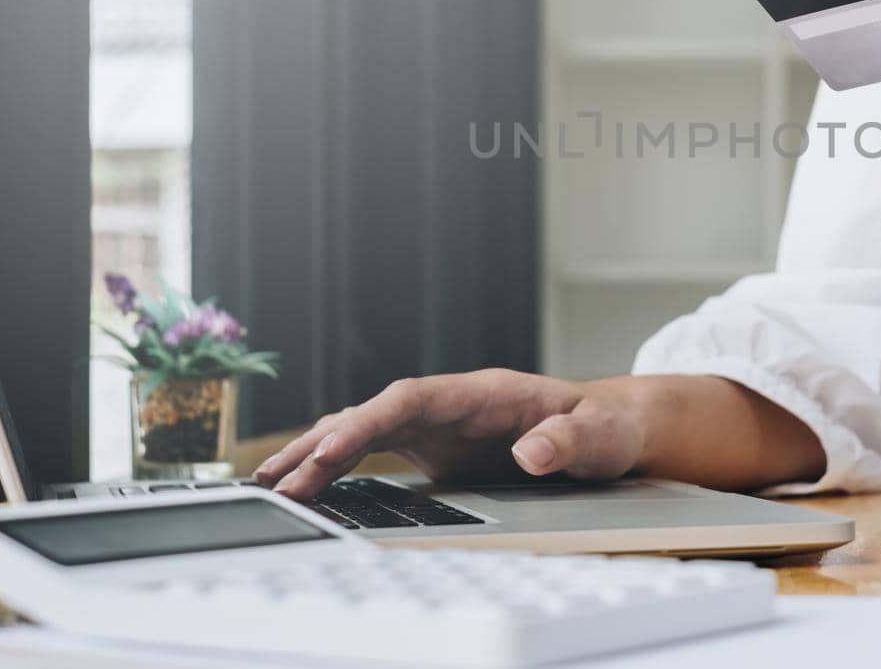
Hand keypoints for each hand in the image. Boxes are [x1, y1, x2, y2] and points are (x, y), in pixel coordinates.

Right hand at [253, 369, 646, 499]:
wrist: (611, 426)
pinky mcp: (437, 450)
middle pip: (372, 415)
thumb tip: (534, 452)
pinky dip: (339, 467)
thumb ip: (568, 440)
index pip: (409, 400)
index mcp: (483, 392)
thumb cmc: (605, 426)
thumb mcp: (600, 435)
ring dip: (318, 456)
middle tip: (277, 484)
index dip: (366, 422)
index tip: (331, 450)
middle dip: (322, 445)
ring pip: (365, 432)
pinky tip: (307, 487)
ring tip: (270, 487)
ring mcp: (440, 426)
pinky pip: (377, 453)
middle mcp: (452, 404)